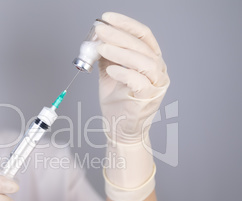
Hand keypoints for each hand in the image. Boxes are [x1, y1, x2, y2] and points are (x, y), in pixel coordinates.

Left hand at [96, 12, 169, 200]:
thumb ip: (107, 56)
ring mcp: (156, 84)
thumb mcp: (110, 72)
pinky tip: (110, 69)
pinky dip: (124, 72)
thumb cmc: (117, 101)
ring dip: (121, 51)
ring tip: (102, 48)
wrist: (120, 128)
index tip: (106, 18)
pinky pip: (139, 81)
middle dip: (119, 35)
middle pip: (141, 45)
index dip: (125, 24)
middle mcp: (157, 69)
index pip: (142, 35)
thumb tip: (97, 37)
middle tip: (100, 29)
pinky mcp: (148, 98)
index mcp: (150, 59)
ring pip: (143, 61)